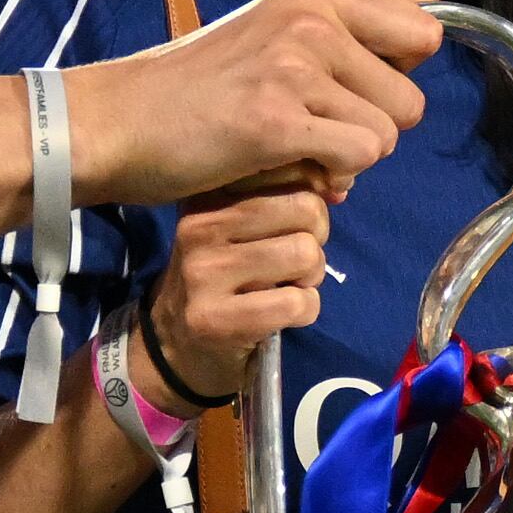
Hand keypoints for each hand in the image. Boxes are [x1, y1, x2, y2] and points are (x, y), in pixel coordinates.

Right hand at [68, 0, 434, 207]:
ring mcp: (293, 70)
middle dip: (373, 130)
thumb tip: (411, 75)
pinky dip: (332, 178)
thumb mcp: (271, 40)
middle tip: (318, 136)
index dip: (400, 76)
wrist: (119, 122)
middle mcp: (311, 22)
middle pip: (411, 99)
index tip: (357, 95)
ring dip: (350, 160)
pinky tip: (288, 170)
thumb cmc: (198, 92)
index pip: (423, 32)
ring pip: (387, 135)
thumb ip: (336, 46)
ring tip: (297, 153)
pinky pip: (358, 158)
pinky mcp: (275, 122)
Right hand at [146, 187, 334, 408]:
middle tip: (295, 261)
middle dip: (316, 239)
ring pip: (305, 254)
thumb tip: (337, 183)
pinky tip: (282, 315)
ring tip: (288, 286)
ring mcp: (204, 274)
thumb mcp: (238, 225)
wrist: (175, 343)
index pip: (290, 170)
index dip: (312, 202)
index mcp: (208, 194)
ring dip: (312, 277)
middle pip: (306, 209)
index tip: (296, 227)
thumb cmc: (223, 276)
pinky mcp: (216, 319)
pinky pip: (298, 303)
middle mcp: (200, 226)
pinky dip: (306, 311)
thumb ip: (280, 196)